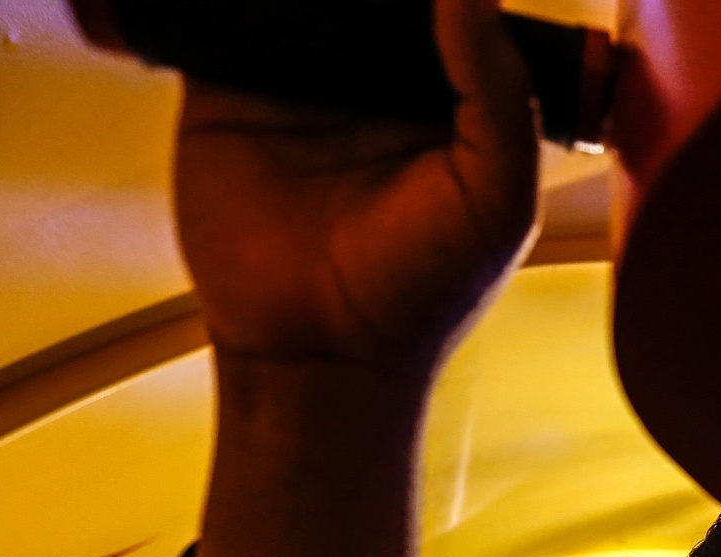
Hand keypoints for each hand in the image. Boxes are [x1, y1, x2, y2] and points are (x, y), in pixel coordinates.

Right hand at [173, 0, 539, 380]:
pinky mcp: (228, 89)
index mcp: (453, 92)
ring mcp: (302, 76)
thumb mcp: (496, 199)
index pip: (453, 3)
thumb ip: (500, 93)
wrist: (318, 356)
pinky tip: (247, 1)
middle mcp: (378, 76)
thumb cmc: (422, 292)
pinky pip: (221, 17)